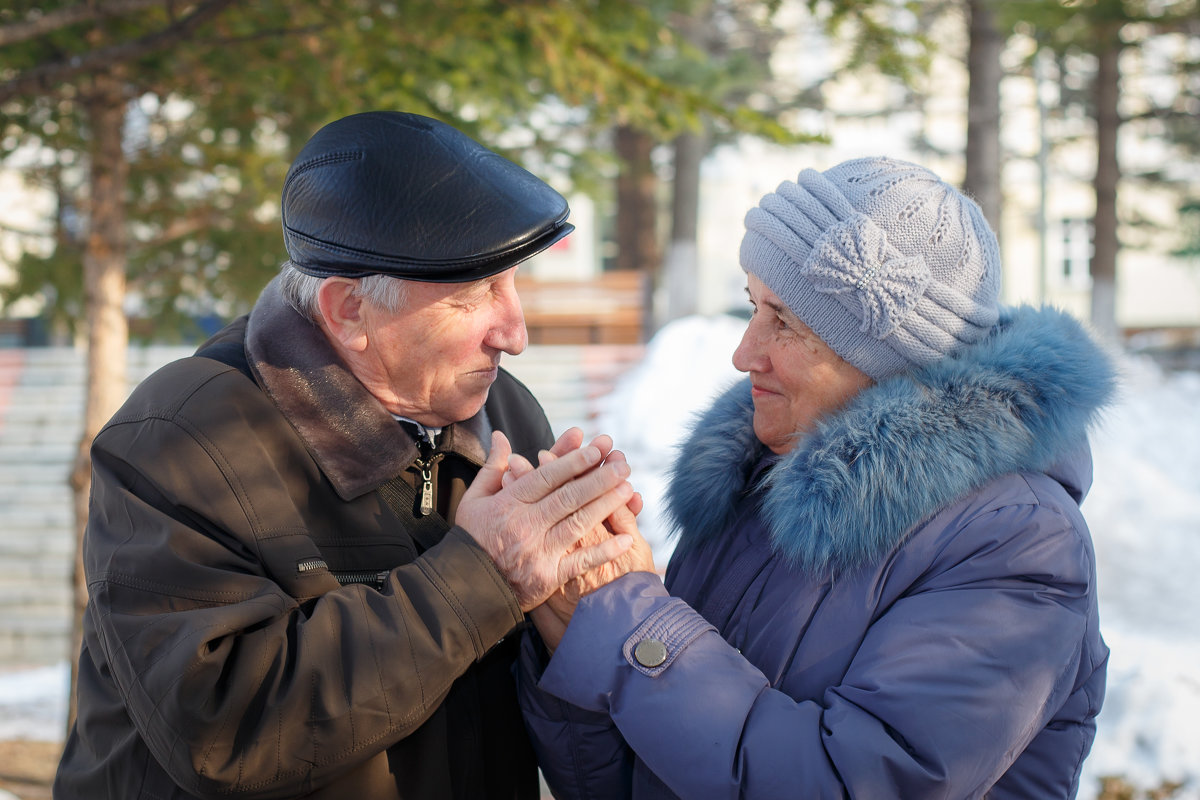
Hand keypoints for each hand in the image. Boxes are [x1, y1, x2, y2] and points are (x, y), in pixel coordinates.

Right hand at [456, 430, 634, 610]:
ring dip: (606, 506)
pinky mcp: (548, 577)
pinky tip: (627, 539)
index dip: (572, 462)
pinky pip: (580, 562)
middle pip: (568, 497)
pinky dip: (604, 551)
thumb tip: (501, 436)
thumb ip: (492, 467)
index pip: (546, 477)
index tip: (595, 449)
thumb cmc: (472, 539)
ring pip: (578, 523)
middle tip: (623, 464)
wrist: (467, 588)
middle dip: (598, 479)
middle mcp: (525, 524)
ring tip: (630, 490)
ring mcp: (538, 551)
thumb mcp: (474, 500)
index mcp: (509, 503)